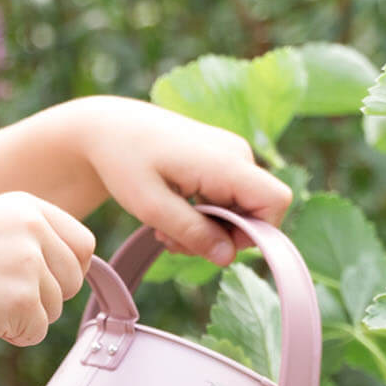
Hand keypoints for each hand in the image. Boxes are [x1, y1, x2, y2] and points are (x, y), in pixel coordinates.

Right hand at [0, 192, 96, 349]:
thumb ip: (30, 238)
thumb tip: (82, 263)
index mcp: (25, 207)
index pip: (82, 243)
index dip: (66, 268)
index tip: (40, 280)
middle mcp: (31, 227)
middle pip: (76, 277)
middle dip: (49, 295)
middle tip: (5, 294)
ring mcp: (28, 261)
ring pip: (56, 307)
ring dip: (26, 316)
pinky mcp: (23, 297)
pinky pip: (37, 331)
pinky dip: (14, 334)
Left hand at [71, 96, 292, 264]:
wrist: (109, 127)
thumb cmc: (124, 161)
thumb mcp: (150, 206)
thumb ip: (192, 232)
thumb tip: (228, 257)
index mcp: (225, 161)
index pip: (275, 201)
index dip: (257, 232)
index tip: (214, 244)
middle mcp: (237, 155)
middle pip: (255, 213)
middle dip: (220, 238)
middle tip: (173, 242)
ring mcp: (231, 156)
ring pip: (239, 210)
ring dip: (206, 230)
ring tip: (165, 230)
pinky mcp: (221, 161)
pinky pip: (227, 200)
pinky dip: (203, 216)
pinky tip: (171, 216)